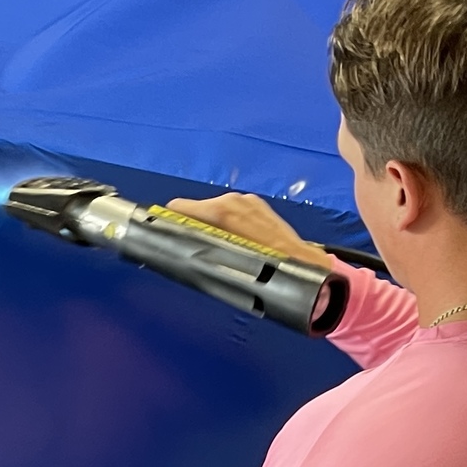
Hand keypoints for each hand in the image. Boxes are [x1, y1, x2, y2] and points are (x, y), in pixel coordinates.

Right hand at [166, 192, 331, 265]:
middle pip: (197, 208)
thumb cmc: (267, 266)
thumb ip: (199, 248)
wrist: (302, 263)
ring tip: (218, 248)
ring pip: (215, 210)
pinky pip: (232, 211)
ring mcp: (247, 200)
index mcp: (222, 211)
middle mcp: (234, 200)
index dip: (169, 221)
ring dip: (211, 225)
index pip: (178, 207)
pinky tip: (235, 241)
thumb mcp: (225, 261)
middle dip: (192, 225)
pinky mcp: (258, 204)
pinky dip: (227, 223)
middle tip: (193, 247)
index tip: (165, 233)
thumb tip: (179, 246)